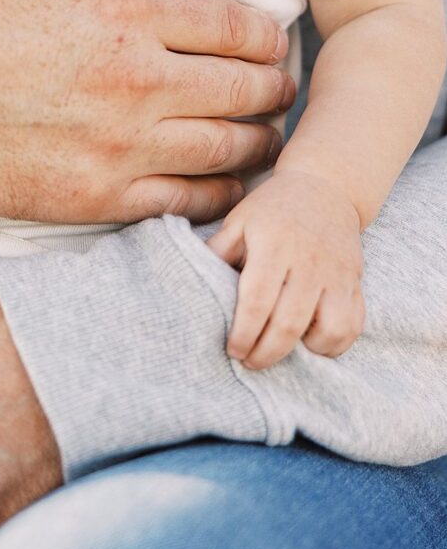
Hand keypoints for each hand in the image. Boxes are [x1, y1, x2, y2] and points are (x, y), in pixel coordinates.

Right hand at [0, 0, 293, 224]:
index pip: (239, 28)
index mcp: (127, 10)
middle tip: (278, 87)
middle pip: (247, 91)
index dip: (269, 36)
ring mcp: (117, 146)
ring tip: (262, 134)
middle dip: (275, 87)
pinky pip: (182, 203)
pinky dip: (217, 194)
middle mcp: (135, 82)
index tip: (270, 40)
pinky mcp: (94, 196)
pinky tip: (221, 181)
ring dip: (258, 142)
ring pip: (227, 151)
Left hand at [206, 170, 364, 368]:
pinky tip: (312, 342)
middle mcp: (308, 262)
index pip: (258, 300)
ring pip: (331, 329)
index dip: (244, 332)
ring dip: (306, 350)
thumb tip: (194, 283)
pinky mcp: (355, 281)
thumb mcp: (239, 220)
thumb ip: (218, 252)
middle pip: (290, 323)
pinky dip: (335, 344)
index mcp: (274, 246)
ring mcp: (337, 274)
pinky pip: (354, 325)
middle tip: (249, 361)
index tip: (233, 349)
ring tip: (284, 349)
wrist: (325, 186)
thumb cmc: (273, 208)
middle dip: (266, 352)